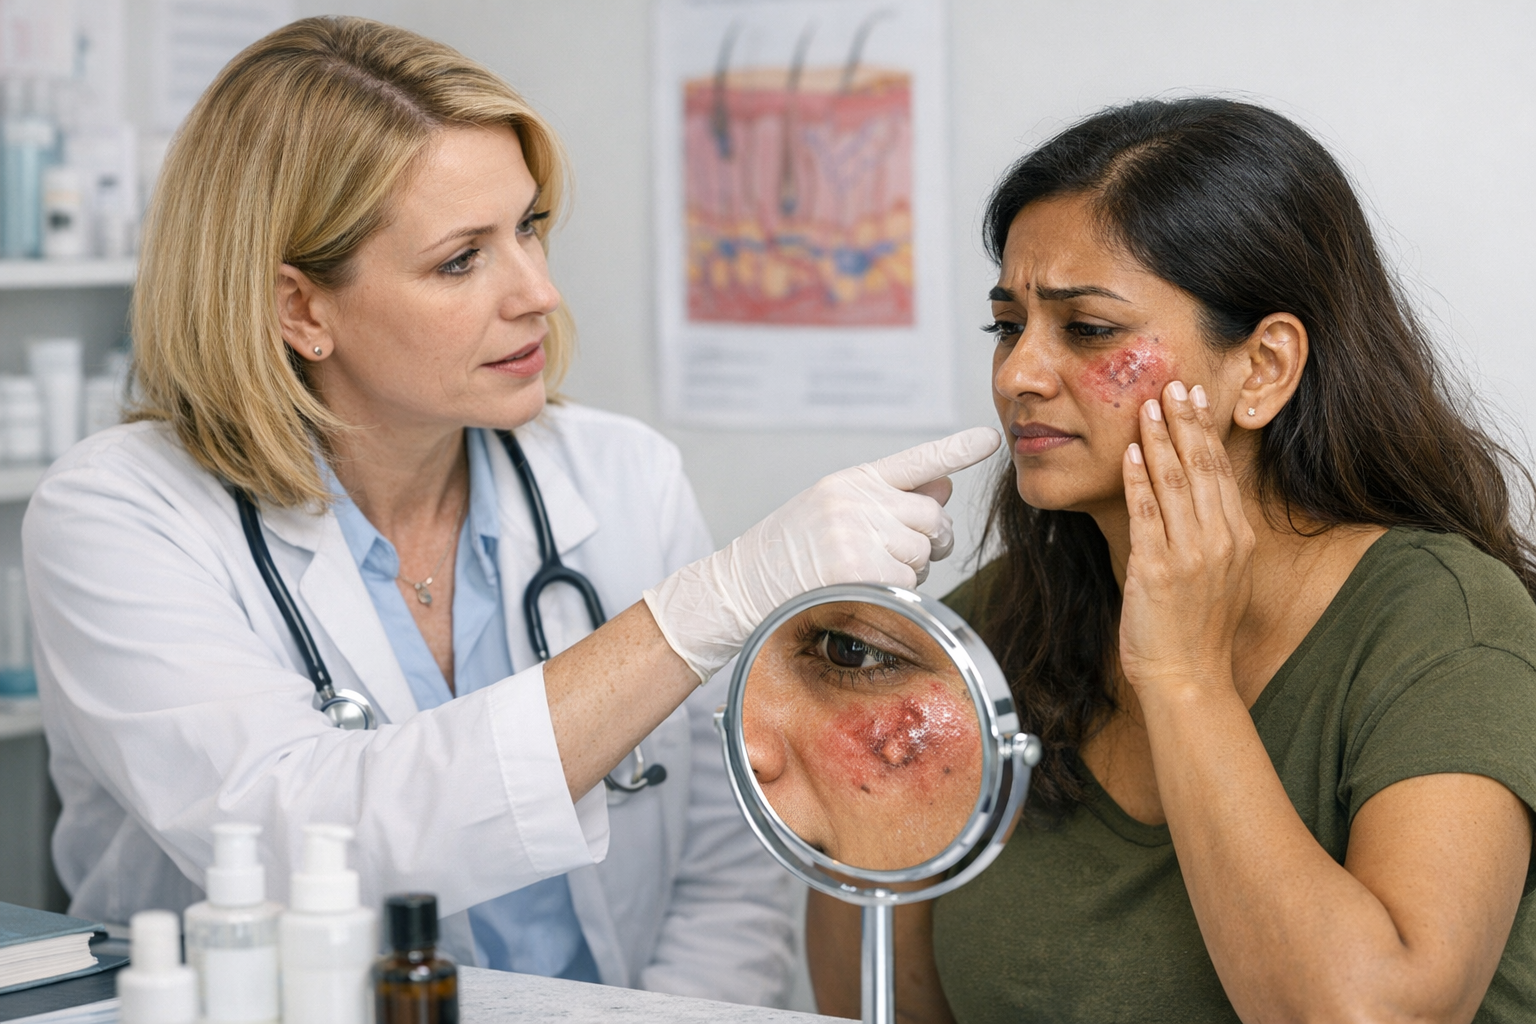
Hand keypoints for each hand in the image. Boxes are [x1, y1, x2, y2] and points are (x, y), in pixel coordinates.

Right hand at [644, 427, 1001, 682]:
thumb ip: (889, 499)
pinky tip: (860, 591)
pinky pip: (907, 583)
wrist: (737, 587)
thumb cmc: (785, 554)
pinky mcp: (857, 569)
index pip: (916, 460)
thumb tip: (944, 485)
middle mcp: (857, 500)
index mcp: (852, 481)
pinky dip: (894, 594)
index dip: (956, 450)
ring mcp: (857, 532)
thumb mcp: (833, 511)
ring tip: (863, 575)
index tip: (990, 439)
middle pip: (932, 517)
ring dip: (907, 572)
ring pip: (923, 555)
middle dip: (926, 543)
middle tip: (894, 558)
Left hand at [1118, 382, 1253, 692]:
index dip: (1206, 431)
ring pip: (1174, 483)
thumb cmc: (1196, 631)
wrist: (1188, 676)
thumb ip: (1210, 536)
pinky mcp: (1159, 570)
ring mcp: (1190, 555)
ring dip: (1159, 439)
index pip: (1220, 472)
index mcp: (1237, 539)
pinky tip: (1131, 453)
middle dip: (1186, 421)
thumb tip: (1194, 501)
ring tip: (1147, 405)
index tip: (1196, 398)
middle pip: (1202, 467)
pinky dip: (1138, 481)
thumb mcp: (1219, 575)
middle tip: (1173, 384)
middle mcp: (1219, 541)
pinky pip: (1147, 514)